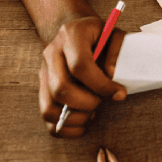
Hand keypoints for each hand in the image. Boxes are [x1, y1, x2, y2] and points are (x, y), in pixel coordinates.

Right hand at [39, 17, 126, 136]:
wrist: (75, 33)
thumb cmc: (99, 37)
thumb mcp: (114, 34)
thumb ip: (118, 51)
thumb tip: (111, 75)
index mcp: (70, 35)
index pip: (80, 66)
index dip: (101, 85)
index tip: (119, 93)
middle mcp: (51, 53)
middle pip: (61, 88)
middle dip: (87, 104)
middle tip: (102, 102)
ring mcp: (43, 72)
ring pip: (50, 107)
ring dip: (76, 118)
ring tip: (92, 112)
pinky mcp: (42, 88)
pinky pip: (47, 117)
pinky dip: (66, 128)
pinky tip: (83, 120)